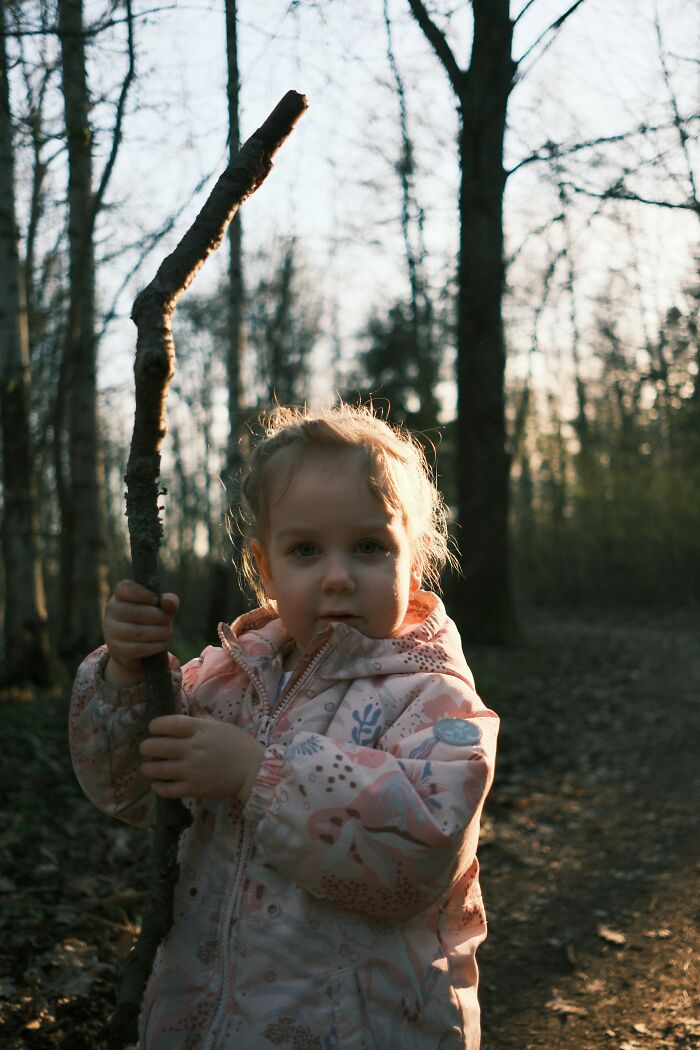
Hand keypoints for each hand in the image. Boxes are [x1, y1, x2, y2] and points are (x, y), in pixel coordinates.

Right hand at [103, 579, 178, 685]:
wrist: (134, 649)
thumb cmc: (149, 620)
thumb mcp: (161, 608)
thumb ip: (168, 602)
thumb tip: (168, 602)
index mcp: (120, 595)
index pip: (126, 588)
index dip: (142, 593)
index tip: (156, 600)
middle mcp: (111, 611)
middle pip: (134, 612)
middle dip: (158, 616)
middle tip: (168, 621)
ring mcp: (111, 631)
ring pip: (136, 632)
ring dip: (158, 633)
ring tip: (168, 632)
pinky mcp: (116, 649)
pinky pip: (136, 648)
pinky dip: (154, 646)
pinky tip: (163, 643)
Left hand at [139, 715, 263, 801]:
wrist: (254, 771)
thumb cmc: (239, 745)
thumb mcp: (221, 726)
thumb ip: (203, 717)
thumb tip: (191, 705)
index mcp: (200, 730)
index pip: (168, 724)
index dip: (155, 726)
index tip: (153, 728)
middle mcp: (193, 748)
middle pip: (157, 746)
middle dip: (146, 747)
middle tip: (145, 749)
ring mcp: (192, 770)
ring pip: (158, 769)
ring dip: (148, 768)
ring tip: (147, 768)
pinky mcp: (194, 789)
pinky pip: (168, 790)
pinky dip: (159, 788)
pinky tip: (157, 785)